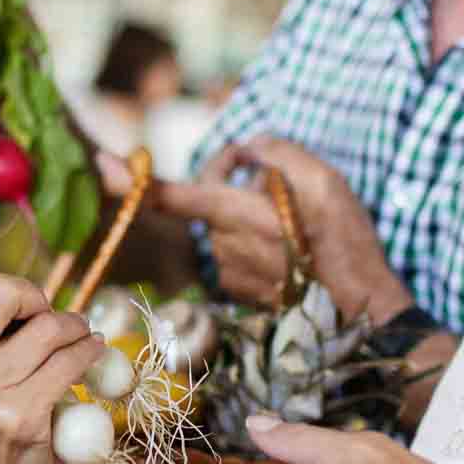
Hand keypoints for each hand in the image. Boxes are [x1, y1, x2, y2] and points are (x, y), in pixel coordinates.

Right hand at [0, 249, 103, 463]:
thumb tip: (9, 289)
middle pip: (0, 292)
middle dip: (34, 296)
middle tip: (45, 315)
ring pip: (48, 328)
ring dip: (75, 328)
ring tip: (80, 338)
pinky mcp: (21, 417)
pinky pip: (69, 361)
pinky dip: (89, 352)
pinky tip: (91, 355)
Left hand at [101, 138, 410, 322]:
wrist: (361, 314)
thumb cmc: (344, 243)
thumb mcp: (324, 179)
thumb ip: (276, 152)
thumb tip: (246, 149)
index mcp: (237, 215)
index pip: (172, 195)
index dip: (133, 181)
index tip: (101, 164)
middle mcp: (224, 246)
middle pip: (204, 200)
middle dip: (225, 181)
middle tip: (266, 177)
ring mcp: (230, 274)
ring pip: (222, 227)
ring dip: (243, 214)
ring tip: (291, 222)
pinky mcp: (241, 292)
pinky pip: (237, 253)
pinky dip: (255, 243)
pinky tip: (290, 250)